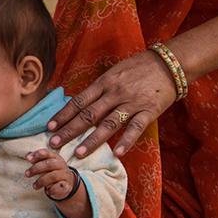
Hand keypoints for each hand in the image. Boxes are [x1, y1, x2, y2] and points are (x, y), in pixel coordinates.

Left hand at [25, 149, 76, 199]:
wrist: (68, 183)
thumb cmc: (53, 171)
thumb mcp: (47, 164)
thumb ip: (38, 159)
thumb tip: (27, 156)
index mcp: (56, 158)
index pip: (48, 154)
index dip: (38, 155)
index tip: (28, 159)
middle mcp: (61, 165)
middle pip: (49, 164)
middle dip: (36, 168)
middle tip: (27, 174)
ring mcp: (65, 175)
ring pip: (53, 176)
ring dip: (41, 181)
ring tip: (34, 186)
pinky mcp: (67, 186)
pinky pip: (59, 187)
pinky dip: (52, 189)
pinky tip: (48, 191)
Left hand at [47, 49, 178, 157]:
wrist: (168, 63)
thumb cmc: (139, 68)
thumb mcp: (115, 73)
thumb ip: (100, 89)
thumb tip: (81, 104)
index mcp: (104, 82)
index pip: (79, 101)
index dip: (63, 114)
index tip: (49, 126)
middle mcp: (115, 93)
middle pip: (88, 114)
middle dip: (69, 130)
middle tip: (54, 143)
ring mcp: (132, 102)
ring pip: (108, 123)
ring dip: (92, 140)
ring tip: (78, 153)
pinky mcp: (149, 111)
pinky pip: (135, 128)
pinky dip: (126, 141)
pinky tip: (116, 153)